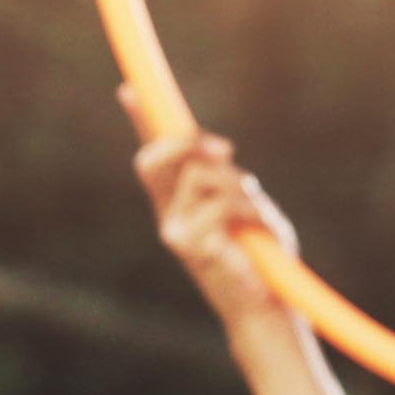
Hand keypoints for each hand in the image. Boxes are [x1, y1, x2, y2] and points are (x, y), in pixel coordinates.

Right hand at [121, 87, 298, 333]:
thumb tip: (215, 150)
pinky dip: (251, 212)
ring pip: (204, 175)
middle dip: (188, 143)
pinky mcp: (190, 245)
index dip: (142, 122)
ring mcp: (174, 231)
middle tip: (225, 149)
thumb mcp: (245, 207)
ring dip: (240, 188)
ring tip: (255, 219)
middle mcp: (167, 215)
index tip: (130, 90)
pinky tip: (255, 236)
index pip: (154, 156)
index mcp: (177, 203)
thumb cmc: (258, 255)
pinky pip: (226, 203)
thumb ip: (226, 179)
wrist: (263, 304)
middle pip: (156, 158)